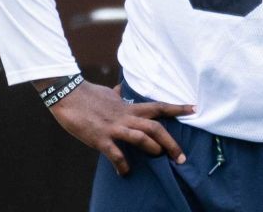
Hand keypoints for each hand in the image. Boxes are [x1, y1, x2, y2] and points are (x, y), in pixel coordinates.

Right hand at [40, 79, 194, 175]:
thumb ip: (117, 95)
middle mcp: (125, 117)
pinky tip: (125, 172)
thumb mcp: (107, 93)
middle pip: (155, 127)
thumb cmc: (87, 95)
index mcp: (128, 107)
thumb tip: (120, 89)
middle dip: (171, 142)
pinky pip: (115, 153)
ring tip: (160, 157)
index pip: (158, 106)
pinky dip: (122, 164)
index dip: (177, 108)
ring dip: (153, 148)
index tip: (194, 109)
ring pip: (141, 137)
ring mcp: (114, 127)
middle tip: (182, 157)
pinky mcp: (100, 137)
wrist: (67, 94)